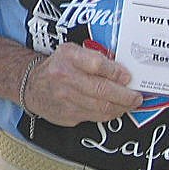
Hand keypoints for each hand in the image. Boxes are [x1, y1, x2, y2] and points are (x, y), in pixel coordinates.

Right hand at [23, 42, 141, 125]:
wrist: (31, 86)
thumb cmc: (57, 66)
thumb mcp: (72, 51)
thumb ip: (94, 57)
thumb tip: (122, 70)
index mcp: (68, 57)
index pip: (97, 64)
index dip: (116, 72)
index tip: (128, 76)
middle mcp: (65, 77)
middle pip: (102, 90)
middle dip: (125, 96)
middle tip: (137, 97)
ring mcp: (66, 99)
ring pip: (102, 108)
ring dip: (121, 107)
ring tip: (131, 104)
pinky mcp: (68, 116)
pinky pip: (96, 117)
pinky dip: (109, 114)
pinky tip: (115, 109)